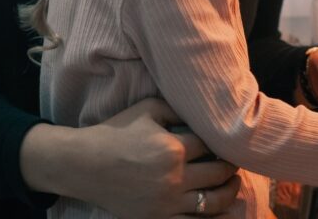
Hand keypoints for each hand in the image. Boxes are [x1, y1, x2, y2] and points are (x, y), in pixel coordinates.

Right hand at [21, 98, 240, 217]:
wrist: (82, 164)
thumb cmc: (115, 132)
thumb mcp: (149, 109)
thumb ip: (180, 109)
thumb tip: (205, 112)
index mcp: (173, 149)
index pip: (213, 145)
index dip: (223, 142)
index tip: (228, 140)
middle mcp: (173, 178)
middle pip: (218, 173)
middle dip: (231, 166)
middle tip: (234, 161)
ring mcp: (166, 202)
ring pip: (212, 202)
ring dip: (229, 192)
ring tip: (233, 184)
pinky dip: (212, 217)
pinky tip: (221, 210)